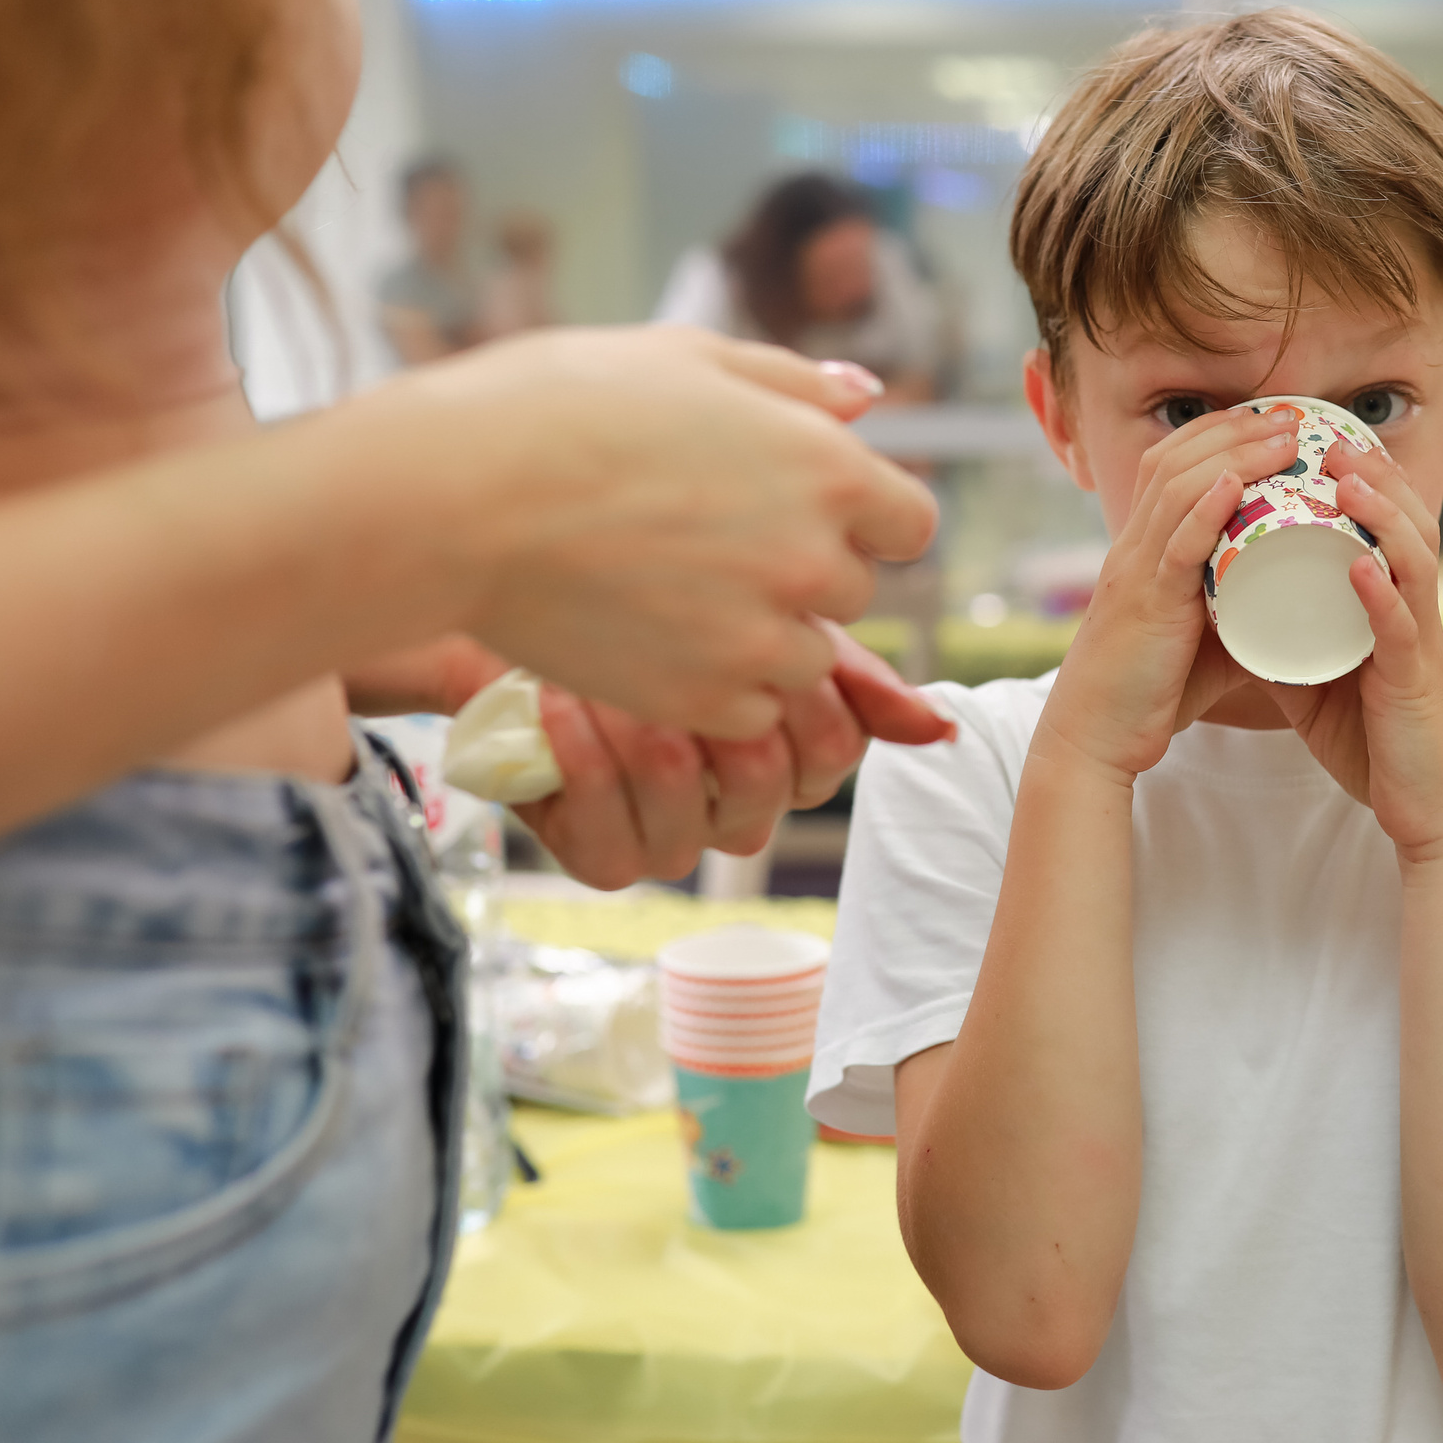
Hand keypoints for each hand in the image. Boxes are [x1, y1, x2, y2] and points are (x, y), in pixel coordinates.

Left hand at [350, 625, 951, 889]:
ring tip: (609, 668)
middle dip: (724, 711)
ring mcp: (673, 836)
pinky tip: (563, 704)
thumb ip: (844, 663)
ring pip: (697, 814)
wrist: (500, 596)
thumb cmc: (631, 586)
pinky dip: (588, 768)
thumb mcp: (745, 597)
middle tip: (685, 644)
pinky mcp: (601, 856)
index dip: (806, 696)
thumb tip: (941, 728)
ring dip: (650, 732)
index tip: (760, 630)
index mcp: (788, 746)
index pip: (835, 749)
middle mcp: (738, 802)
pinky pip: (614, 841)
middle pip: (772, 786)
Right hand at [377, 328, 937, 741]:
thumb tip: (864, 395)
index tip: (798, 507)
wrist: (454, 497)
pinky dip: (718, 689)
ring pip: (806, 657)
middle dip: (800, 569)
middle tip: (706, 541)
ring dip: (762, 636)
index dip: (859, 514)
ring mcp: (760, 640)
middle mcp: (811, 559)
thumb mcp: (687, 358)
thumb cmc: (559, 405)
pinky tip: (653, 639)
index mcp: (828, 468)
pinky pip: (751, 713)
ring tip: (670, 592)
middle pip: (853, 588)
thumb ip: (790, 382)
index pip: (909, 521)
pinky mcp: (703, 700)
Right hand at [1032, 404, 1302, 779]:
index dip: (1219, 432)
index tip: (1273, 419)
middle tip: (1290, 415)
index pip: (1172, 464)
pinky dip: (1204, 511)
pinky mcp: (1145, 606)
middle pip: (1175, 459)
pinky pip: (1173, 547)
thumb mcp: (1206, 637)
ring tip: (1283, 438)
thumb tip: (1299, 600)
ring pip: (1177, 489)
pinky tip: (1233, 486)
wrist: (1096, 736)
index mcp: (1142, 547)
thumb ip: (1242, 610)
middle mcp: (1133, 547)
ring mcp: (1135, 572)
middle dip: (1233, 428)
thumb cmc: (1151, 690)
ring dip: (1232, 455)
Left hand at [1263, 442, 1442, 860]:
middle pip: (1408, 522)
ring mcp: (1417, 642)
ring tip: (1348, 479)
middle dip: (1374, 475)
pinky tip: (1361, 568)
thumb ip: (1281, 639)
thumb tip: (1225, 610)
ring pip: (1413, 560)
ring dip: (1383, 516)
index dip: (1361, 478)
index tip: (1317, 441)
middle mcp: (1412, 611)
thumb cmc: (1372, 738)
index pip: (1386, 524)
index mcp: (1390, 603)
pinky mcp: (1415, 681)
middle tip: (1332, 438)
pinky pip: (1403, 629)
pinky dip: (1383, 595)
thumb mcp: (1314, 677)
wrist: (1423, 804)